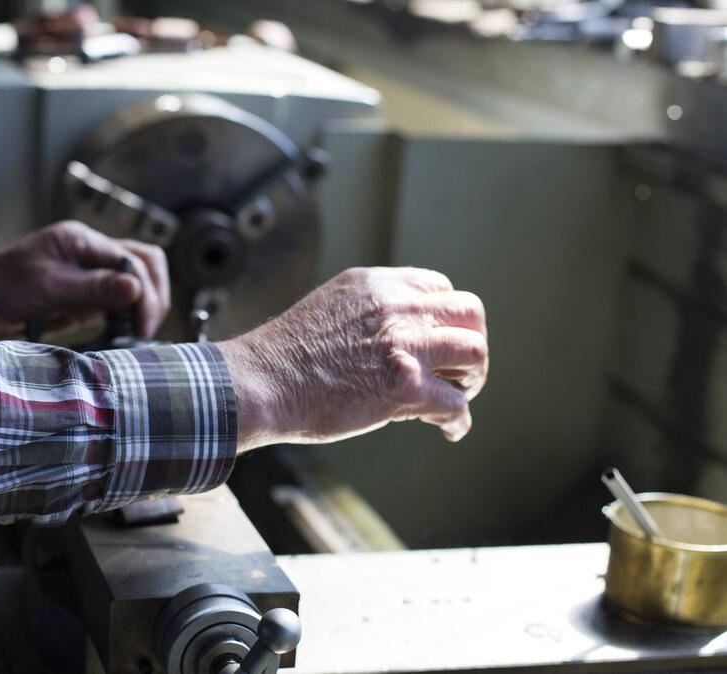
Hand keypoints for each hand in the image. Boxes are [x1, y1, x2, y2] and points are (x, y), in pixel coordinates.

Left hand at [0, 221, 170, 346]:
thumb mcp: (46, 287)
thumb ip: (93, 287)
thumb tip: (136, 287)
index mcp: (80, 240)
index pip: (133, 259)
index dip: (145, 293)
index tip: (140, 327)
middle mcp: (89, 252)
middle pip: (145, 263)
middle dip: (154, 296)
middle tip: (145, 331)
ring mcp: (88, 275)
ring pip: (137, 281)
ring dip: (145, 305)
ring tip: (138, 335)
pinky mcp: (84, 297)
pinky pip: (119, 302)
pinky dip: (129, 316)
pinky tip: (125, 336)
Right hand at [216, 267, 487, 451]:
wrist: (260, 383)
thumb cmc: (285, 355)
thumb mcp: (331, 307)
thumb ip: (369, 311)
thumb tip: (394, 337)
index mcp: (377, 285)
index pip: (439, 287)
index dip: (445, 318)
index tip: (437, 342)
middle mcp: (397, 308)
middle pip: (470, 313)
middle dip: (470, 342)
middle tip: (458, 370)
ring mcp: (404, 346)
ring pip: (475, 352)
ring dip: (471, 378)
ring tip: (455, 396)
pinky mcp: (405, 388)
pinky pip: (456, 405)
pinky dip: (458, 421)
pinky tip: (448, 430)